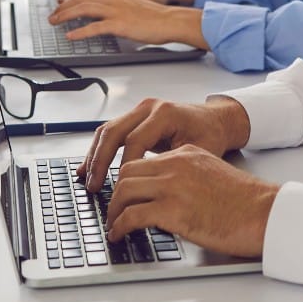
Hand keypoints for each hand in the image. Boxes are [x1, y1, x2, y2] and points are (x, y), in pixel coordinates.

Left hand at [50, 0, 207, 49]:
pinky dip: (80, 31)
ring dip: (66, 16)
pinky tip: (71, 35)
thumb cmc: (155, 17)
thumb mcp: (132, 6)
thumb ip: (116, 8)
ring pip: (84, 9)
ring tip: (55, 22)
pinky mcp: (120, 24)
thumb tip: (102, 18)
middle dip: (63, 7)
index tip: (61, 6)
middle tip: (53, 15)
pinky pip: (95, 27)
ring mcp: (116, 10)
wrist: (170, 20)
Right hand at [77, 96, 251, 191]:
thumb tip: (151, 193)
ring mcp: (140, 110)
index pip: (135, 141)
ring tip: (86, 179)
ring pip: (108, 130)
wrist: (216, 120)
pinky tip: (89, 167)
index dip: (125, 167)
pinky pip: (112, 132)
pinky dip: (99, 150)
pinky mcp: (135, 117)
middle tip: (93, 185)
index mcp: (165, 113)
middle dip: (100, 161)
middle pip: (114, 131)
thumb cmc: (210, 135)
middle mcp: (149, 107)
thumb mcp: (197, 152)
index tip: (120, 189)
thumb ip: (173, 168)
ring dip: (95, 155)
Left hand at [105, 144, 277, 258]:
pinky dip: (120, 226)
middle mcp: (177, 164)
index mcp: (187, 154)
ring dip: (114, 210)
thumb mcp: (213, 175)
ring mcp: (174, 185)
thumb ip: (189, 177)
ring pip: (125, 190)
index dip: (128, 180)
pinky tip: (120, 234)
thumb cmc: (245, 202)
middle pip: (128, 171)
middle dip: (115, 193)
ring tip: (113, 224)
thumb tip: (168, 197)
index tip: (122, 194)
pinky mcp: (173, 210)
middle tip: (113, 210)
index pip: (144, 160)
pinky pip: (132, 216)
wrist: (264, 212)